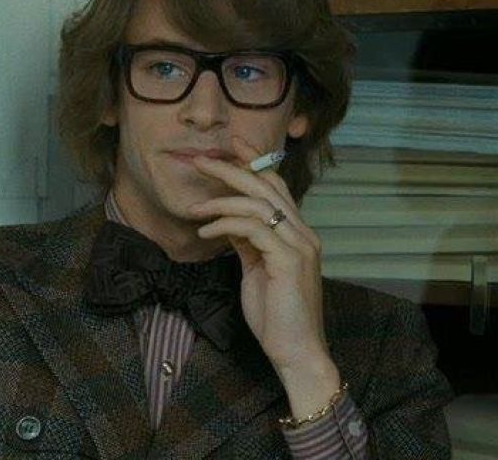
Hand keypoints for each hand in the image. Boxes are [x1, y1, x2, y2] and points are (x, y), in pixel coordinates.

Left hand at [188, 137, 340, 413]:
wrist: (296, 351)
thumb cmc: (276, 316)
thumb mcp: (257, 271)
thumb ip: (249, 243)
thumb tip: (229, 222)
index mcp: (299, 234)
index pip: (278, 186)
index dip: (255, 162)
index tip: (231, 146)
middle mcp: (303, 234)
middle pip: (268, 186)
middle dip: (233, 168)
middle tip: (201, 159)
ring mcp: (299, 245)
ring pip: (259, 203)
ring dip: (221, 199)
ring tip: (194, 207)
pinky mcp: (288, 260)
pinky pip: (253, 228)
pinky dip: (226, 224)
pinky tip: (206, 231)